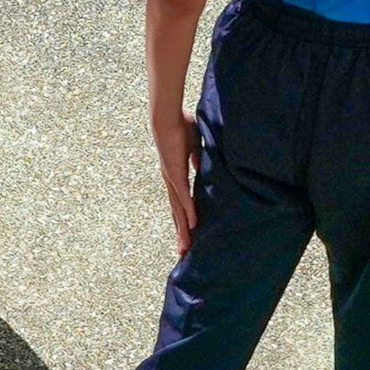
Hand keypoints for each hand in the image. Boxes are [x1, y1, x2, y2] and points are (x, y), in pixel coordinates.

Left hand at [152, 106, 197, 247]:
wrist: (167, 117)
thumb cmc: (180, 126)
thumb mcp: (194, 146)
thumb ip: (197, 158)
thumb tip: (203, 167)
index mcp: (175, 175)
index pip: (180, 203)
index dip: (183, 219)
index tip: (186, 234)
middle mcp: (171, 181)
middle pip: (176, 213)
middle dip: (180, 233)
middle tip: (183, 252)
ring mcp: (171, 180)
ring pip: (178, 210)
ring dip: (182, 230)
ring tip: (185, 248)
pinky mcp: (175, 174)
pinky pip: (183, 197)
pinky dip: (188, 211)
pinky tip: (192, 225)